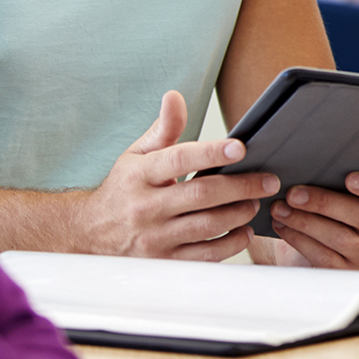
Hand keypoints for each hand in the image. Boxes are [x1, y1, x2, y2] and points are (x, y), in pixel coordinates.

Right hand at [75, 91, 276, 258]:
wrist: (89, 233)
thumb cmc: (124, 189)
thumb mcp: (136, 155)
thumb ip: (164, 129)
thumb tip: (175, 96)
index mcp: (140, 175)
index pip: (178, 159)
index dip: (210, 152)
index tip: (240, 147)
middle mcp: (145, 207)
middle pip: (201, 195)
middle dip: (241, 186)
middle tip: (269, 180)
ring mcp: (154, 238)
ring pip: (207, 226)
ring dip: (239, 213)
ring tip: (256, 202)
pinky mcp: (163, 262)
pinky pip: (204, 255)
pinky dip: (231, 243)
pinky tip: (244, 230)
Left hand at [255, 171, 358, 270]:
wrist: (307, 247)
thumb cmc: (321, 212)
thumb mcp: (331, 193)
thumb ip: (330, 180)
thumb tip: (305, 162)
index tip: (351, 179)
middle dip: (323, 202)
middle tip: (294, 194)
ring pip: (339, 236)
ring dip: (305, 221)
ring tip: (280, 209)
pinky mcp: (344, 269)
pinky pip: (324, 256)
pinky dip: (299, 239)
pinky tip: (283, 227)